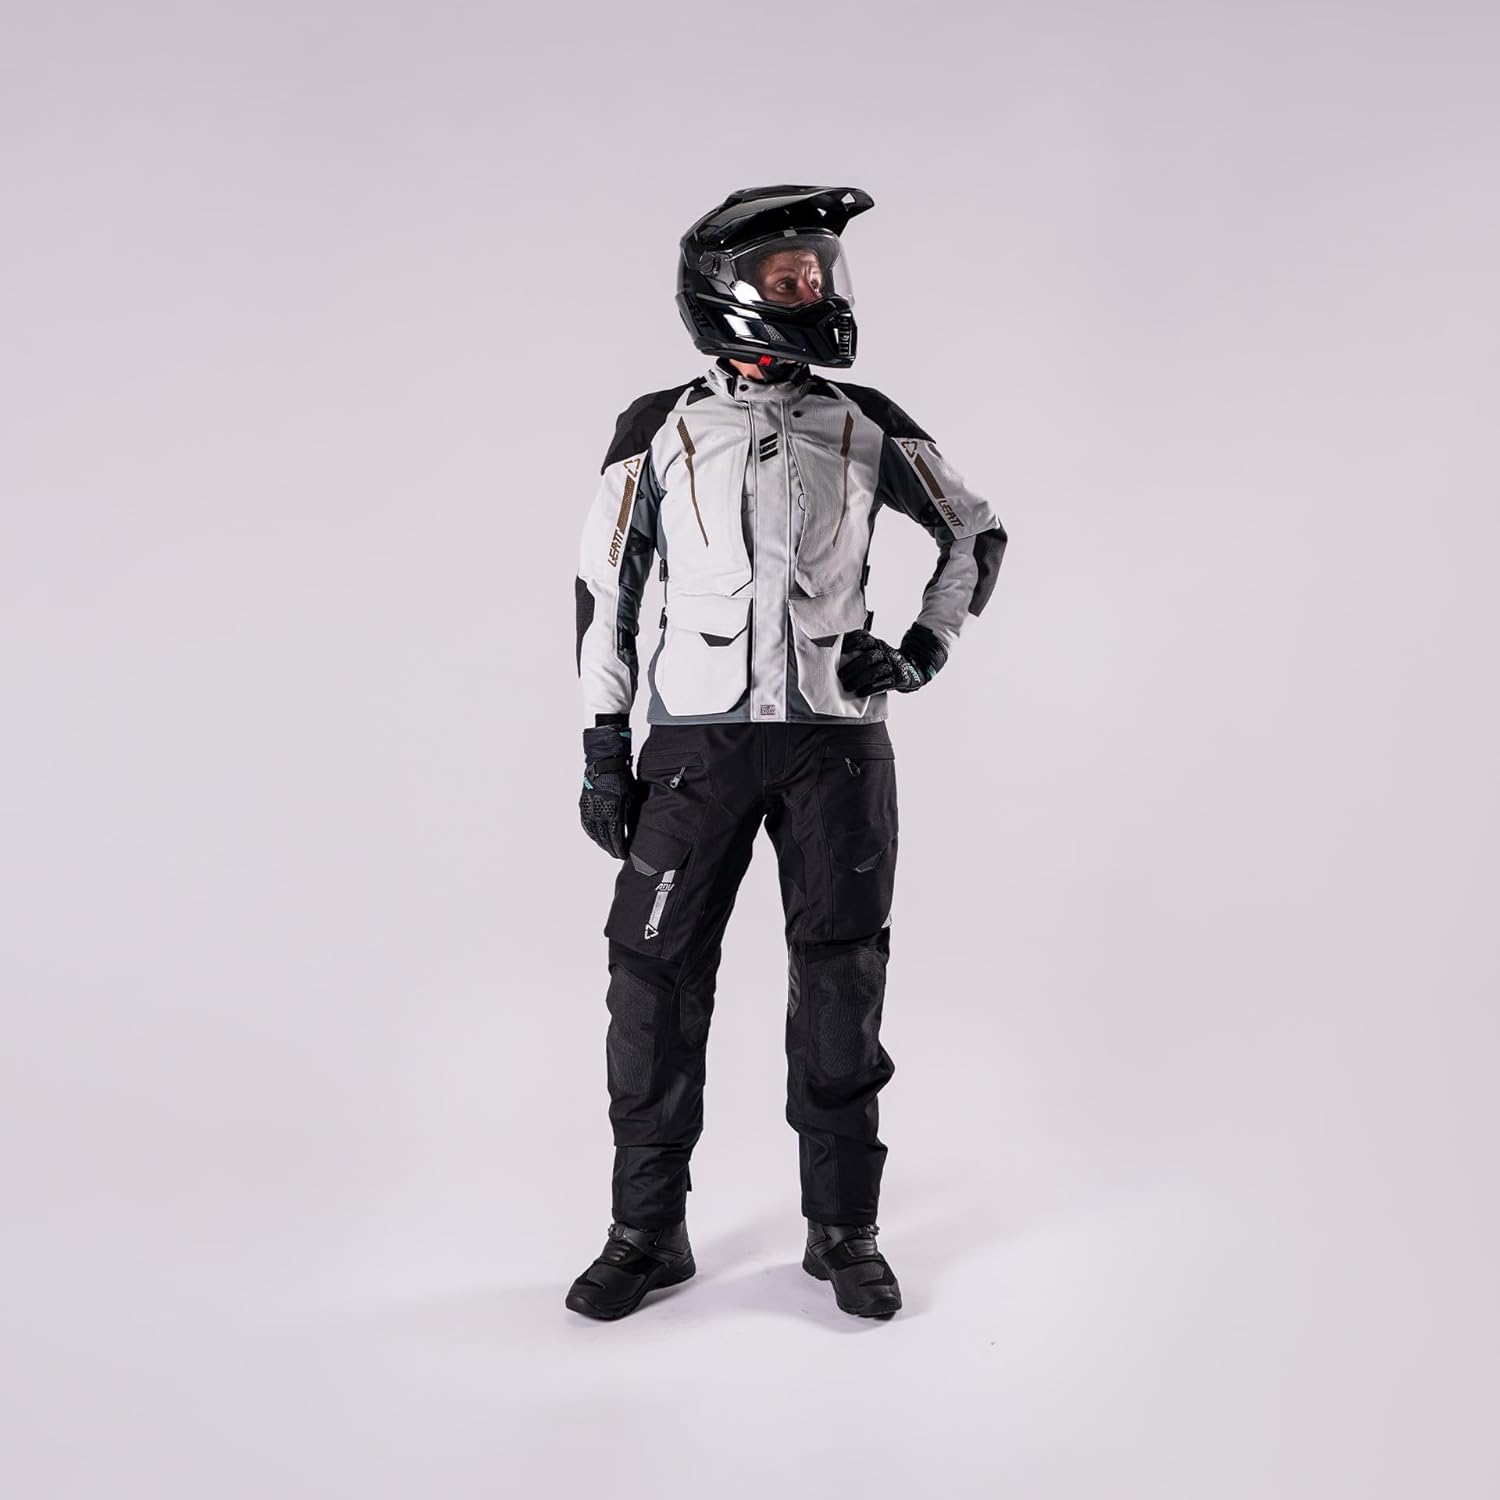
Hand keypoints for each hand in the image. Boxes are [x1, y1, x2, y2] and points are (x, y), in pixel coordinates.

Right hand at [579, 723, 635, 858]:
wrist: (605, 764)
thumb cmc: (622, 779)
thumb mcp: (632, 796)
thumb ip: (632, 814)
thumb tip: (638, 829)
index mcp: (614, 811)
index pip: (616, 837)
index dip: (620, 848)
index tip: (624, 855)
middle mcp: (600, 812)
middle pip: (604, 838)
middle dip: (611, 849)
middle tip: (617, 855)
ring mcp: (590, 809)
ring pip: (594, 833)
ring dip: (601, 843)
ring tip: (608, 849)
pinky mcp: (584, 805)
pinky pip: (586, 824)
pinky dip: (591, 833)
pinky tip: (596, 838)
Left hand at [837, 623, 948, 695]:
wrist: (911, 669)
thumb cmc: (884, 660)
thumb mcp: (875, 650)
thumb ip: (860, 650)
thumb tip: (832, 654)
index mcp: (877, 643)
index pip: (864, 638)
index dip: (852, 642)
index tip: (840, 649)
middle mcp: (884, 652)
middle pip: (867, 657)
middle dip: (852, 667)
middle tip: (839, 676)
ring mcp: (891, 665)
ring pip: (874, 672)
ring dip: (858, 680)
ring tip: (847, 687)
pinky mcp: (897, 679)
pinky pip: (883, 684)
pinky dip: (870, 689)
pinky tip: (861, 693)